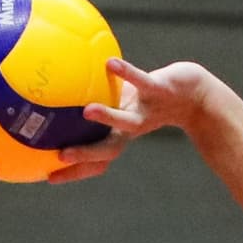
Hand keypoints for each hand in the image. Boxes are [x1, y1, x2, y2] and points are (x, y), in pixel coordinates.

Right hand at [43, 58, 213, 183]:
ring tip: (87, 111)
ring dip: (108, 118)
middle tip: (60, 156)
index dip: (75, 172)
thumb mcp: (122, 98)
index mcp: (121, 134)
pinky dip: (126, 73)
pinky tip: (109, 64)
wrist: (193, 91)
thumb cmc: (152, 95)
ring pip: (128, 121)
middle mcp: (132, 128)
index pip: (96, 160)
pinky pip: (140, 81)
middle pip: (109, 149)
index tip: (49, 178)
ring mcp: (146, 110)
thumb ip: (96, 96)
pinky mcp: (159, 89)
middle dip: (86, 155)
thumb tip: (60, 88)